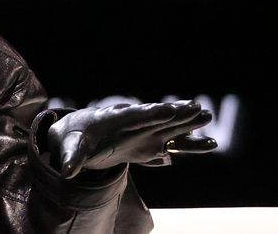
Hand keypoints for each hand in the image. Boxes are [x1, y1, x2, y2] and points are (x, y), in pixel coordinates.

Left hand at [46, 100, 216, 178]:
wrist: (78, 134)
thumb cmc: (73, 138)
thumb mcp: (69, 148)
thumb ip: (71, 158)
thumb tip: (67, 171)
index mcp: (110, 119)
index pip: (132, 115)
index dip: (150, 113)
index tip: (168, 110)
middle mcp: (131, 122)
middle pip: (156, 115)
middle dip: (175, 112)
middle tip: (196, 107)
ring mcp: (142, 132)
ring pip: (168, 127)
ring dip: (187, 123)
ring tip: (208, 116)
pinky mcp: (148, 144)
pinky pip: (172, 144)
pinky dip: (189, 144)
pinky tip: (210, 143)